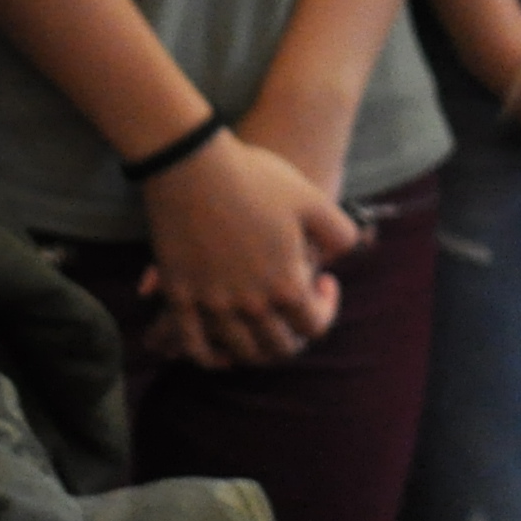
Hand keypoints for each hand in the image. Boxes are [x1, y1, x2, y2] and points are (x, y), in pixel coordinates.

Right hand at [137, 130, 355, 369]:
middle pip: (278, 348)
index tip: (323, 282)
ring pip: (240, 352)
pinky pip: (194, 346)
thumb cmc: (255, 177)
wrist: (192, 164)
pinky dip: (210, 355)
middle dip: (293, 334)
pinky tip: (218, 345)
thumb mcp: (313, 199)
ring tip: (260, 326)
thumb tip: (337, 260)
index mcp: (287, 286)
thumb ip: (340, 235)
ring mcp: (212, 305)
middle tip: (293, 311)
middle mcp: (251, 305)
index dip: (327, 308)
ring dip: (256, 349)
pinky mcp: (179, 297)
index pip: (315, 327)